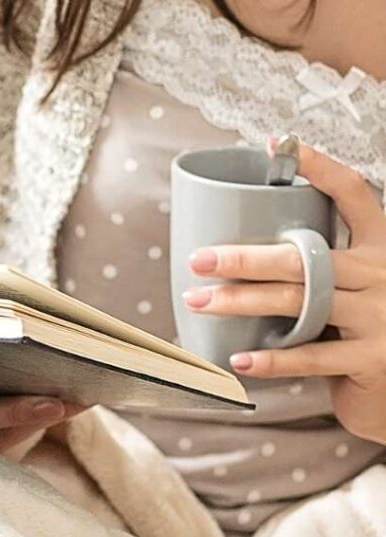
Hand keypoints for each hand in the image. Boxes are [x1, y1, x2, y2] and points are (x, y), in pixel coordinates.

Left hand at [182, 139, 385, 444]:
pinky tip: (238, 360)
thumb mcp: (351, 293)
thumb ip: (316, 275)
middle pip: (306, 257)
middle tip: (199, 259)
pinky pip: (312, 356)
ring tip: (199, 302)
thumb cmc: (363, 337)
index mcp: (379, 248)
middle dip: (246, 258)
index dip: (318, 169)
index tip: (277, 146)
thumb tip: (240, 260)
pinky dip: (272, 360)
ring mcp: (381, 316)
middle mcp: (382, 274)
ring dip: (243, 302)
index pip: (352, 195)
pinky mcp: (372, 358)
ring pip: (302, 302)